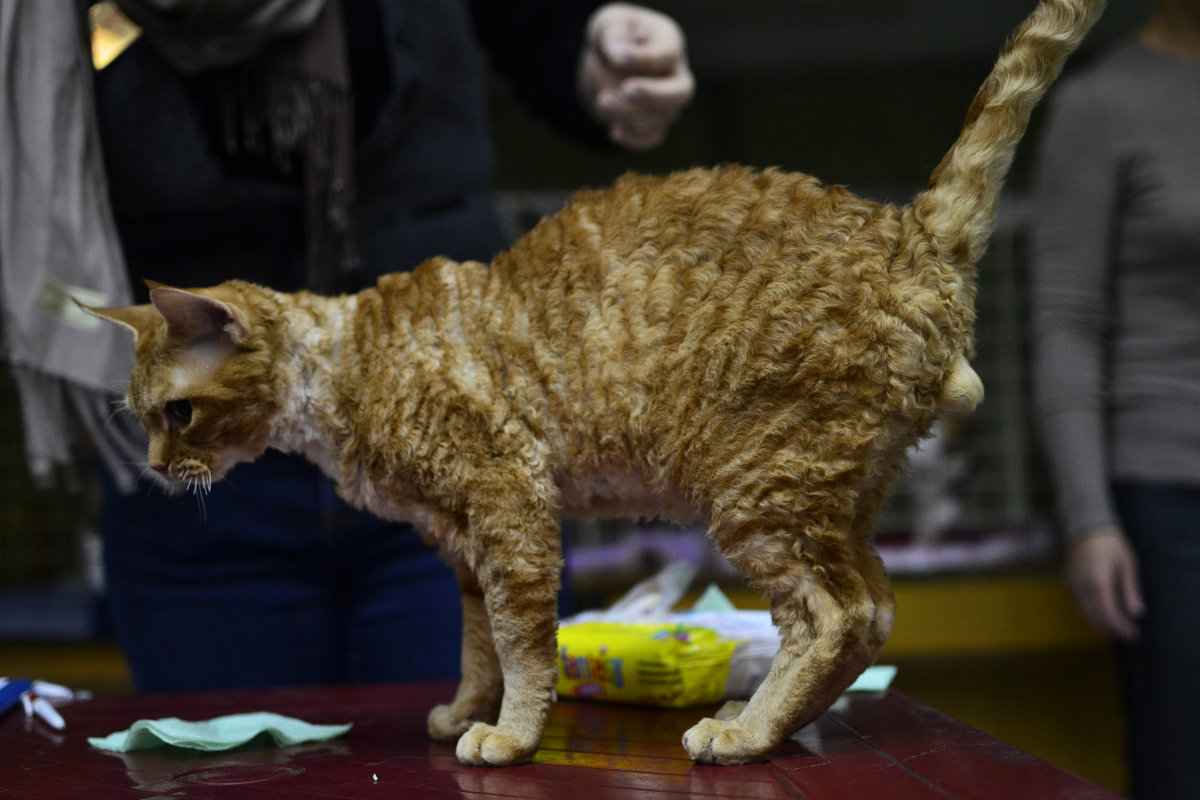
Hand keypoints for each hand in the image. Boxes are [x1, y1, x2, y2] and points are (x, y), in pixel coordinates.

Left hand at [579, 3, 693, 149]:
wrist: (607, 63)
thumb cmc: (613, 37)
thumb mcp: (608, 24)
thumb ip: (613, 35)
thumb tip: (619, 55)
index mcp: (669, 41)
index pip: (668, 54)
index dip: (645, 59)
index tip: (619, 57)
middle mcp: (676, 73)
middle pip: (682, 92)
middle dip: (654, 95)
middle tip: (626, 90)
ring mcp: (669, 101)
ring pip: (662, 117)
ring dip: (630, 113)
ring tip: (602, 101)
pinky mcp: (656, 122)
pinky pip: (655, 137)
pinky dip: (636, 140)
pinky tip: (614, 132)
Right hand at [1065, 525, 1144, 641]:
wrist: (1087, 528)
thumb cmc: (1112, 545)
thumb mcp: (1127, 566)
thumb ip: (1131, 591)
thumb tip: (1137, 614)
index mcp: (1099, 584)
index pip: (1109, 615)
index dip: (1121, 628)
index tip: (1134, 635)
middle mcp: (1083, 587)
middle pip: (1095, 618)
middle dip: (1112, 629)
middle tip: (1128, 635)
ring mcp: (1073, 585)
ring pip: (1084, 613)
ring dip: (1100, 624)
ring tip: (1116, 628)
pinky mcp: (1069, 582)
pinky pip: (1078, 604)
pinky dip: (1090, 613)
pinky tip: (1102, 613)